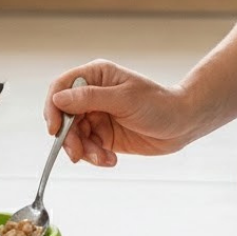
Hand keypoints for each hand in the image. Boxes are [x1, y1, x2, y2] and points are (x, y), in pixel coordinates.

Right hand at [44, 60, 197, 166]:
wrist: (183, 124)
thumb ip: (89, 98)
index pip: (61, 87)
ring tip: (103, 158)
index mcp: (95, 76)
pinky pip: (88, 147)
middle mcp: (92, 95)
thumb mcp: (124, 99)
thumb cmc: (159, 104)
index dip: (53, 108)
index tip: (54, 129)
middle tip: (77, 154)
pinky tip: (111, 159)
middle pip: (64, 116)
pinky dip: (95, 156)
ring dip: (85, 150)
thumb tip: (58, 99)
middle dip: (69, 137)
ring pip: (74, 135)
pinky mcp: (104, 135)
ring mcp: (97, 115)